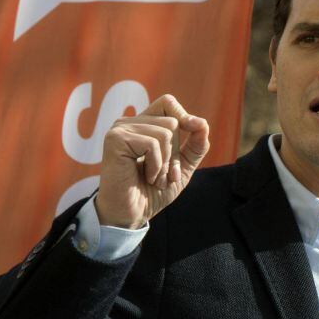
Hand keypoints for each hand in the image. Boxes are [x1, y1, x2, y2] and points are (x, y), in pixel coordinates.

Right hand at [94, 94, 209, 228]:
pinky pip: (152, 144)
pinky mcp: (115, 139)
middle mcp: (130, 123)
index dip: (183, 116)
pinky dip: (156, 166)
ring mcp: (120, 129)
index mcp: (143, 125)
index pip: (168, 103)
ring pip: (165, 133)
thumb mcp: (182, 167)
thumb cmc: (153, 192)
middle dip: (175, 154)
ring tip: (154, 178)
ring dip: (165, 163)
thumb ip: (195, 146)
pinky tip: (146, 177)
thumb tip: (202, 123)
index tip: (193, 131)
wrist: (133, 215)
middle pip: (172, 122)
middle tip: (163, 175)